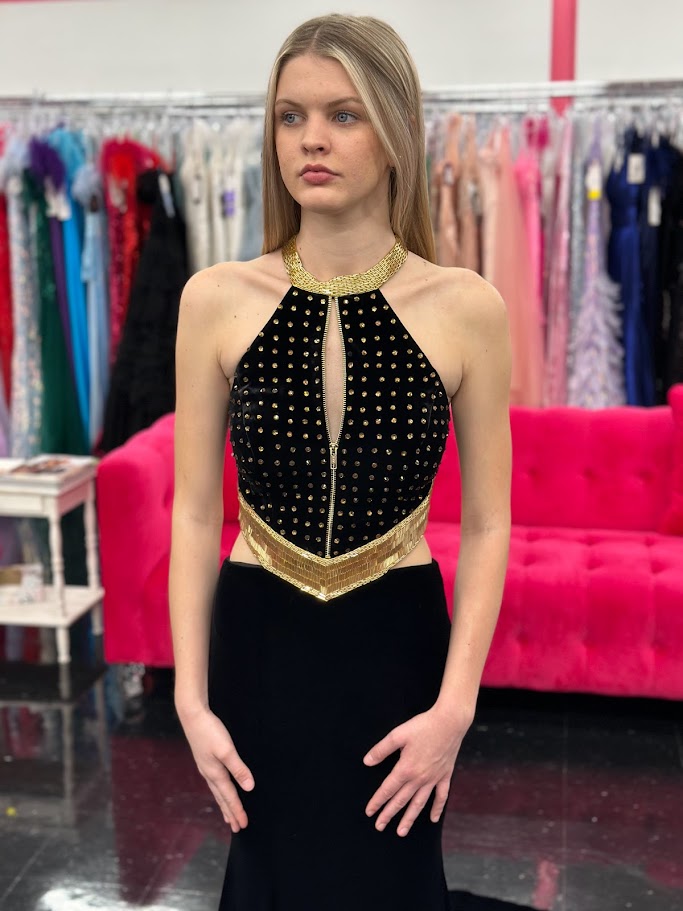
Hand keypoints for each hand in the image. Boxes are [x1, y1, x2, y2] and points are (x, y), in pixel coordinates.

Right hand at [178, 705, 254, 832]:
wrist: (192, 715)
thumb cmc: (210, 731)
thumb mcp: (227, 750)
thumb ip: (238, 769)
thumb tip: (249, 788)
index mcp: (215, 773)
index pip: (230, 796)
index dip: (237, 811)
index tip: (243, 825)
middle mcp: (209, 774)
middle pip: (222, 798)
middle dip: (230, 813)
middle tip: (237, 828)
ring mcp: (205, 767)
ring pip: (216, 791)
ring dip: (223, 804)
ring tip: (228, 816)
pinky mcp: (204, 760)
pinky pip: (213, 783)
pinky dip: (218, 792)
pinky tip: (218, 790)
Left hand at [363, 705, 470, 836]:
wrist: (449, 722)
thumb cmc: (422, 726)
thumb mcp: (397, 735)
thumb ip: (381, 750)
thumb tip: (367, 762)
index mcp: (405, 769)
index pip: (387, 789)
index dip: (377, 801)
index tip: (369, 812)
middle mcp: (419, 778)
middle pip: (401, 800)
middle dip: (389, 814)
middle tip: (379, 826)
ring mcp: (433, 779)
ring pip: (419, 803)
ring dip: (409, 818)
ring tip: (401, 832)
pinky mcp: (445, 775)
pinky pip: (441, 796)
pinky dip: (437, 808)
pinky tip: (433, 819)